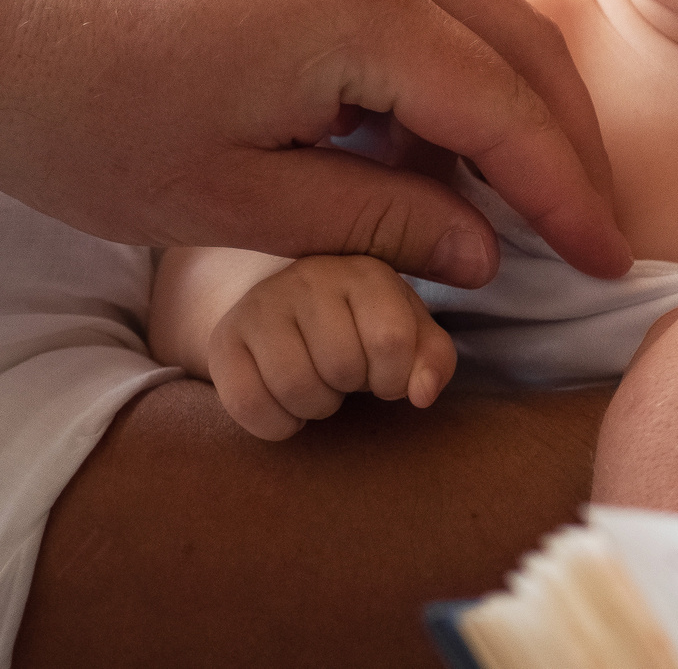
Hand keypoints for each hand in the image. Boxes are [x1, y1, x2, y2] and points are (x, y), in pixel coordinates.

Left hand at [0, 0, 628, 283]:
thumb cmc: (80, 114)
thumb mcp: (227, 199)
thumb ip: (375, 219)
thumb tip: (483, 250)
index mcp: (356, 12)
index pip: (504, 109)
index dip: (564, 191)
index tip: (603, 257)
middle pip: (521, 39)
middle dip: (567, 136)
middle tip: (588, 222)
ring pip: (478, 5)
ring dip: (512, 94)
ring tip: (517, 187)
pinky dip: (450, 56)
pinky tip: (431, 126)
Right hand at [206, 255, 457, 441]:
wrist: (289, 310)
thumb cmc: (362, 326)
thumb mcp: (410, 334)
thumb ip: (433, 360)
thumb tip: (423, 394)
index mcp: (366, 272)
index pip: (391, 339)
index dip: (395, 378)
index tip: (386, 378)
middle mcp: (310, 277)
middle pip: (342, 366)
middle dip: (354, 389)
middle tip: (347, 378)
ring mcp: (261, 305)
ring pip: (295, 388)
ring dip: (317, 408)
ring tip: (320, 388)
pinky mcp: (224, 339)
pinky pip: (250, 405)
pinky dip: (278, 425)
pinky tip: (288, 407)